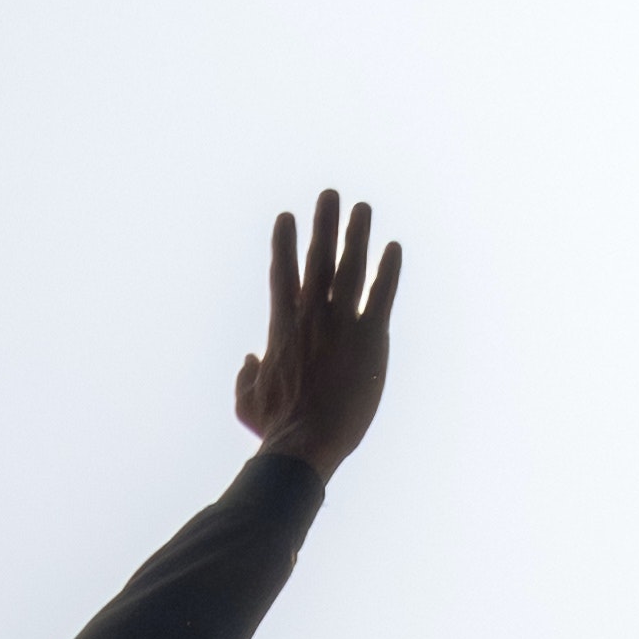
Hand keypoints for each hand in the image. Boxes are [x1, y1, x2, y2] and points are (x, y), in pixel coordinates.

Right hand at [235, 192, 401, 480]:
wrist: (307, 443)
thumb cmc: (275, 429)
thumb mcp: (246, 403)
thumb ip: (245, 378)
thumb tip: (248, 360)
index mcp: (281, 328)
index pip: (282, 274)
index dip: (283, 243)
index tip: (285, 218)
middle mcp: (311, 317)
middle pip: (318, 259)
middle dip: (323, 224)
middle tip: (329, 195)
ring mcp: (342, 324)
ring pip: (351, 267)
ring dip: (357, 234)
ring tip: (362, 208)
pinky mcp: (371, 338)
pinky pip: (383, 294)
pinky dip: (389, 269)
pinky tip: (394, 247)